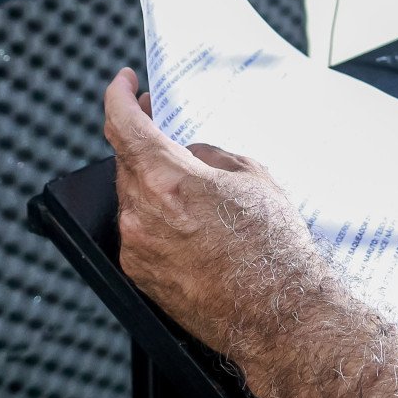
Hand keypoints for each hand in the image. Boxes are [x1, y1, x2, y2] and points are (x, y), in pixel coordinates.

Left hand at [103, 68, 330, 352]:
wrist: (279, 314)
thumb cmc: (274, 248)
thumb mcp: (253, 177)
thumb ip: (210, 156)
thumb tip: (189, 155)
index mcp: (167, 179)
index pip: (122, 124)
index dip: (117, 95)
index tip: (123, 83)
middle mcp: (141, 214)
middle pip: (127, 161)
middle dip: (142, 139)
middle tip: (159, 125)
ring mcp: (137, 248)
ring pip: (133, 198)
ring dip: (153, 182)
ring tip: (192, 187)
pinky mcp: (140, 277)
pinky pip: (140, 232)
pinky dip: (157, 218)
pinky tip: (191, 225)